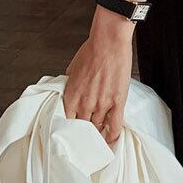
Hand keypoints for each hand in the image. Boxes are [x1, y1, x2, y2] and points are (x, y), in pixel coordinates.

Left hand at [63, 5, 133, 144]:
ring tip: (99, 138)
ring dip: (98, 133)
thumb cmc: (92, 51)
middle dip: (84, 132)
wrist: (108, 42)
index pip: (66, 122)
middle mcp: (84, 104)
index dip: (69, 128)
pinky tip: (112, 140)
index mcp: (70, 97)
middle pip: (82, 128)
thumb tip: (71, 90)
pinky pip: (115, 125)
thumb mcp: (72, 69)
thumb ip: (70, 85)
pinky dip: (113, 135)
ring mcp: (101, 105)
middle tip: (86, 136)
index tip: (72, 132)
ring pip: (98, 128)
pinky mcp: (117, 102)